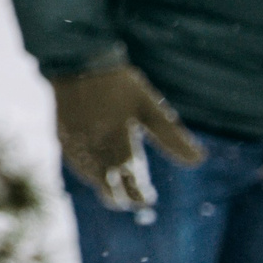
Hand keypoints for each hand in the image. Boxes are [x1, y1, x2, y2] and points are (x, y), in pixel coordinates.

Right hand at [51, 60, 207, 209]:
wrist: (72, 66)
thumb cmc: (116, 85)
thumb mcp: (149, 108)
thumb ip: (172, 137)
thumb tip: (200, 160)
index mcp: (122, 155)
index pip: (134, 191)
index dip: (142, 196)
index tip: (149, 196)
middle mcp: (97, 161)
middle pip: (110, 195)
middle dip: (123, 196)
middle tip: (134, 191)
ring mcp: (77, 153)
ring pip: (93, 181)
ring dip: (106, 183)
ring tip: (116, 177)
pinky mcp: (62, 141)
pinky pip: (78, 166)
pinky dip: (89, 169)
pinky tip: (94, 158)